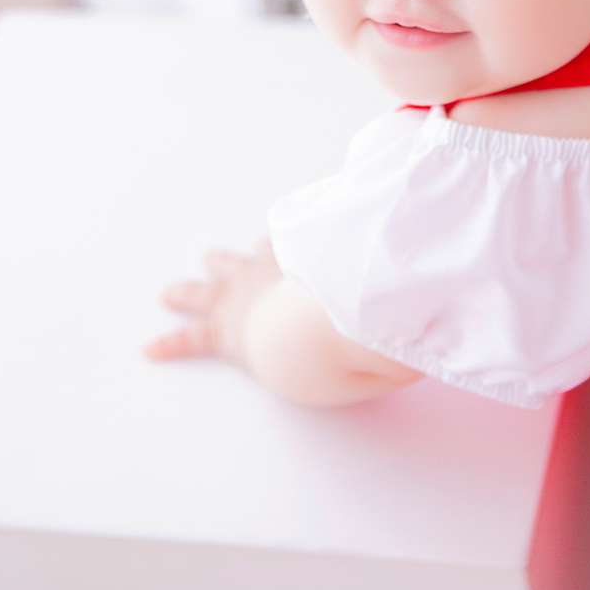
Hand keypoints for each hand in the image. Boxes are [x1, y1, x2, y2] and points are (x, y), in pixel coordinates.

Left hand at [145, 240, 422, 405]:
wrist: (311, 324)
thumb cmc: (348, 308)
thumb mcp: (382, 291)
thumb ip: (408, 286)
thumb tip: (439, 271)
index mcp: (302, 260)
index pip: (288, 248)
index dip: (281, 246)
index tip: (275, 240)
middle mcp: (268, 273)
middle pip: (243, 260)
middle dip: (229, 259)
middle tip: (214, 254)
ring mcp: (241, 299)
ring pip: (209, 290)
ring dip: (190, 290)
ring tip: (172, 290)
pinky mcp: (225, 333)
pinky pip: (191, 339)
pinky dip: (171, 343)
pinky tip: (150, 349)